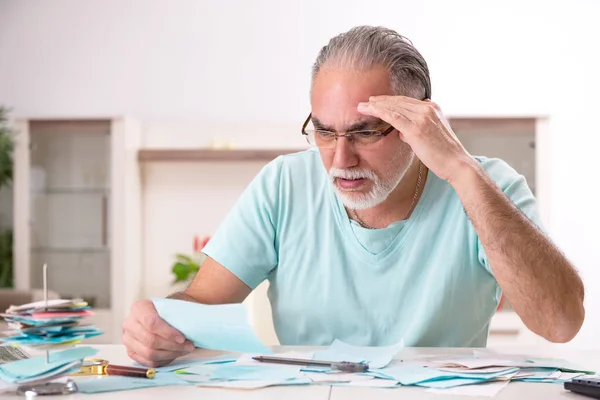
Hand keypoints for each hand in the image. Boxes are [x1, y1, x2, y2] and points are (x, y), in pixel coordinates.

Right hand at [122, 299, 194, 366]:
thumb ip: (177, 315)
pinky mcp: (132, 352)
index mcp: (139, 308)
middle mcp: (129, 323)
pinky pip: (148, 362)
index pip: (151, 323)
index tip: (182, 338)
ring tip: (185, 350)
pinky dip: (164, 360)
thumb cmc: (169, 310)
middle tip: (189, 346)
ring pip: (149, 353)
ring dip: (170, 354)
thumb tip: (190, 329)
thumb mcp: (172, 306)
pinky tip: (175, 354)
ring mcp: (128, 339)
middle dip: (172, 346)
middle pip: (150, 340)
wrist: (161, 314)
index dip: (168, 333)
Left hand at [357, 95, 477, 182]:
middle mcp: (428, 109)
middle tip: (365, 101)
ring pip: (393, 107)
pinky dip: (378, 111)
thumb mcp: (429, 137)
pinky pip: (393, 116)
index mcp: (433, 108)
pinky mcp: (416, 128)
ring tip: (361, 106)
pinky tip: (368, 110)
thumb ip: (415, 131)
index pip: (407, 101)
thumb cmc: (443, 155)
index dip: (390, 101)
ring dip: (375, 105)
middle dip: (380, 100)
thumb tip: (402, 133)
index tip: (377, 102)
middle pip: (398, 101)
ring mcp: (422, 117)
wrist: (457, 163)